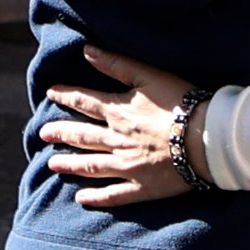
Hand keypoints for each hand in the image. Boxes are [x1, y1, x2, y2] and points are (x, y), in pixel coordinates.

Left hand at [40, 48, 203, 207]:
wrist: (207, 138)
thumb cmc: (181, 103)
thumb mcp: (149, 76)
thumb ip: (117, 64)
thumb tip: (87, 50)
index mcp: (119, 112)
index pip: (85, 101)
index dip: (66, 96)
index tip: (50, 94)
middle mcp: (117, 140)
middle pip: (82, 136)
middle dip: (61, 133)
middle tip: (43, 133)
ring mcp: (127, 166)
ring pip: (91, 165)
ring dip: (70, 164)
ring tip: (52, 164)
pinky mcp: (142, 187)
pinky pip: (114, 194)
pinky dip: (97, 197)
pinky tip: (82, 199)